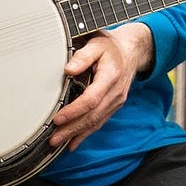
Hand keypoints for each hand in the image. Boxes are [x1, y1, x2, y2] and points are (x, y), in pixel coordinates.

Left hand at [49, 23, 155, 150]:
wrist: (131, 52)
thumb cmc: (110, 47)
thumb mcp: (96, 43)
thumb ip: (82, 56)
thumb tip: (68, 70)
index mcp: (110, 77)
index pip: (91, 100)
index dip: (74, 111)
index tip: (58, 119)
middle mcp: (115, 94)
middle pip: (92, 116)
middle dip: (72, 129)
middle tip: (54, 139)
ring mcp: (115, 102)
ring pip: (96, 122)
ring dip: (78, 135)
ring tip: (59, 142)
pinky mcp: (113, 106)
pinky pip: (100, 122)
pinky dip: (86, 133)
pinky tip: (74, 142)